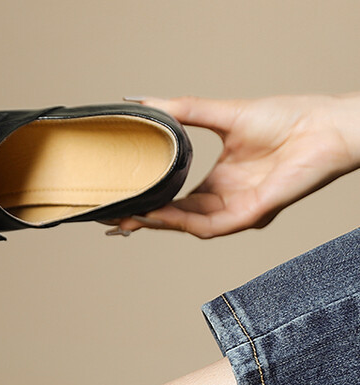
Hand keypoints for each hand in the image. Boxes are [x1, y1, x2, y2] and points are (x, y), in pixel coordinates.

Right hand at [110, 93, 359, 238]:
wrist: (327, 126)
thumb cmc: (288, 118)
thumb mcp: (224, 113)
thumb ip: (184, 110)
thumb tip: (146, 101)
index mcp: (220, 181)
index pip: (177, 198)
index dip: (149, 201)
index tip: (122, 199)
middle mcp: (225, 199)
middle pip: (177, 217)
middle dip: (145, 219)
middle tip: (114, 216)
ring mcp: (236, 210)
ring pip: (188, 225)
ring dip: (158, 223)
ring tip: (130, 216)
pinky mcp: (250, 215)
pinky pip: (210, 226)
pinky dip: (183, 223)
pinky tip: (161, 215)